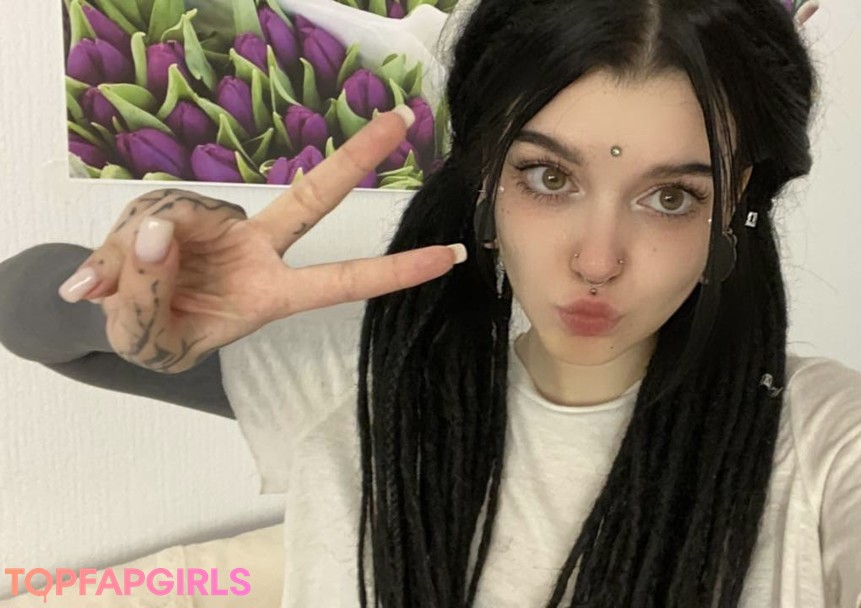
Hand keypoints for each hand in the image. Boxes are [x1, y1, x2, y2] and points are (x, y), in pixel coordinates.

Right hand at [57, 108, 465, 373]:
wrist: (120, 322)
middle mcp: (257, 250)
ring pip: (189, 209)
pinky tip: (98, 278)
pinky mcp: (178, 211)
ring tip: (112, 287)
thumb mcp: (152, 336)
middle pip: (312, 197)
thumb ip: (149, 290)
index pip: (342, 281)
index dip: (394, 271)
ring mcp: (220, 226)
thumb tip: (153, 231)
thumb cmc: (160, 336)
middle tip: (402, 119)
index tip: (450, 257)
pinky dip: (117, 245)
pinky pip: (151, 210)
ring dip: (142, 245)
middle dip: (356, 158)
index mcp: (271, 296)